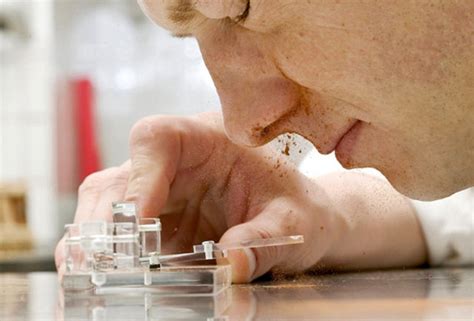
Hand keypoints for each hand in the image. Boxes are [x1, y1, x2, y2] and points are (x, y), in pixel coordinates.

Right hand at [55, 112, 425, 281]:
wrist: (296, 217)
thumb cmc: (295, 205)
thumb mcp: (291, 221)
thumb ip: (265, 240)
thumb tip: (229, 263)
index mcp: (206, 140)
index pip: (156, 138)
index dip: (140, 176)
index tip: (140, 220)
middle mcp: (173, 164)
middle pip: (118, 178)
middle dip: (104, 220)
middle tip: (103, 263)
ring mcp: (159, 193)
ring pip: (107, 205)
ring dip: (98, 240)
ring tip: (97, 276)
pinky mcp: (156, 221)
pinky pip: (119, 234)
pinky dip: (110, 256)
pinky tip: (112, 279)